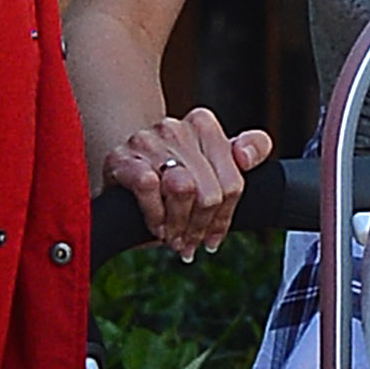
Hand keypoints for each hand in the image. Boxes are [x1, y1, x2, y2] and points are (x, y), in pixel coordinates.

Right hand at [102, 108, 273, 260]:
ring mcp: (147, 141)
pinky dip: (155, 215)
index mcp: (204, 125)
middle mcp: (176, 128)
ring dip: (179, 224)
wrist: (122, 169)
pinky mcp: (121, 158)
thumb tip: (246, 156)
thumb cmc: (170, 173)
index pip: (233, 182)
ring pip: (183, 188)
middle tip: (191, 243)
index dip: (225, 218)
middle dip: (201, 226)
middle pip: (210, 192)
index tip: (213, 237)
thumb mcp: (213, 164)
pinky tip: (156, 226)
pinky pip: (148, 186)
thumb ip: (249, 150)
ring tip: (173, 237)